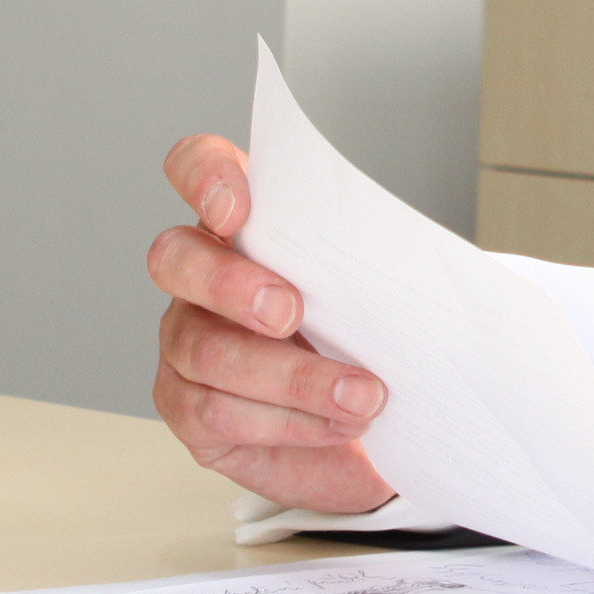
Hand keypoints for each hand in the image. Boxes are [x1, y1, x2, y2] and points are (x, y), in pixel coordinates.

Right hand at [146, 134, 395, 514]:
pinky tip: (335, 425)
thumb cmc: (367, 339)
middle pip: (175, 259)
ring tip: (362, 397)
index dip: (203, 177)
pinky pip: (219, 414)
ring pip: (207, 351)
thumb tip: (418, 263)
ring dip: (293, 379)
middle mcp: (200, 277)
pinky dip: (289, 423)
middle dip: (232, 284)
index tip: (236, 208)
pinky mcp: (187, 408)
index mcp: (244, 224)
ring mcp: (184, 342)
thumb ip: (372, 263)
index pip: (197, 167)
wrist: (370, 425)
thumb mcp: (377, 291)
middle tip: (291, 312)